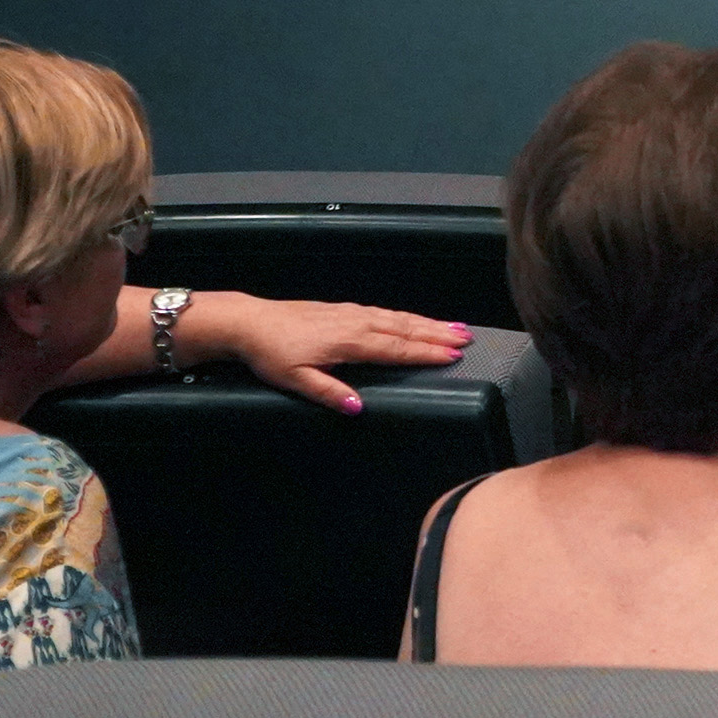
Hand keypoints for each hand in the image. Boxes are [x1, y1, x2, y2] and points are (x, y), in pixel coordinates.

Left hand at [185, 291, 466, 414]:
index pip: (396, 348)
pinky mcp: (343, 309)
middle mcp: (356, 323)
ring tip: (454, 326)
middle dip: (437, 334)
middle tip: (467, 338)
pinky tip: (414, 318)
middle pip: (404, 329)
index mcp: (349, 341)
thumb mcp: (295, 380)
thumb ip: (329, 393)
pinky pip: (384, 311)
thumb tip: (358, 408)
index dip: (426, 352)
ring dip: (428, 322)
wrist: (250, 322)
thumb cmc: (271, 353)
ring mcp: (351, 313)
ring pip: (397, 317)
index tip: (452, 355)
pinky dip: (406, 315)